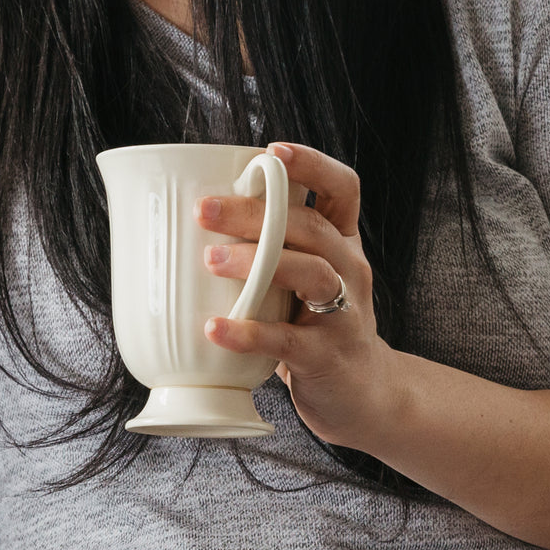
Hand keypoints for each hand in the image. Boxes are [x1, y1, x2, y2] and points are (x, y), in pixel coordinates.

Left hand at [197, 141, 396, 448]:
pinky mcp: (326, 356)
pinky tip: (215, 329)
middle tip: (204, 210)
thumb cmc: (314, 326)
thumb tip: (184, 219)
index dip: (312, 164)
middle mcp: (349, 269)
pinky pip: (287, 340)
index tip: (271, 152)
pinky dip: (249, 332)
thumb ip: (266, 248)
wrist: (364, 397)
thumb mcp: (301, 278)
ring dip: (256, 261)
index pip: (342, 188)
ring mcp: (344, 312)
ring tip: (210, 260)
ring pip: (310, 272)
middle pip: (311, 226)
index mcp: (342, 242)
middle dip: (257, 212)